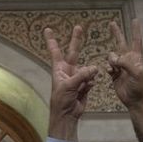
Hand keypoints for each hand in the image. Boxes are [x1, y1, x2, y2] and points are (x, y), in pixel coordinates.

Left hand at [46, 25, 98, 140]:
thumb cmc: (61, 99)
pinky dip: (90, 84)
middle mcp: (68, 71)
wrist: (67, 115)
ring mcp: (77, 77)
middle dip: (76, 40)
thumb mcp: (69, 85)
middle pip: (73, 52)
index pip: (55, 51)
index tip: (47, 29)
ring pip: (87, 69)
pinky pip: (91, 79)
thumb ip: (82, 75)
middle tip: (78, 27)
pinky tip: (85, 91)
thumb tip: (94, 68)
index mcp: (59, 69)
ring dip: (88, 75)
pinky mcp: (85, 84)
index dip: (52, 41)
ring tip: (82, 86)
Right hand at [108, 19, 142, 108]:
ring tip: (115, 69)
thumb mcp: (137, 73)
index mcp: (136, 58)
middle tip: (112, 23)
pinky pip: (108, 66)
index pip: (136, 41)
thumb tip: (114, 57)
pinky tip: (111, 72)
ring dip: (111, 60)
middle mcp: (128, 60)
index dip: (135, 30)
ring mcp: (121, 66)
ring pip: (111, 56)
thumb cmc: (139, 87)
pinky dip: (108, 68)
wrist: (134, 100)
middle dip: (117, 33)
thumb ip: (126, 63)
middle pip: (121, 43)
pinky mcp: (114, 74)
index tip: (135, 20)